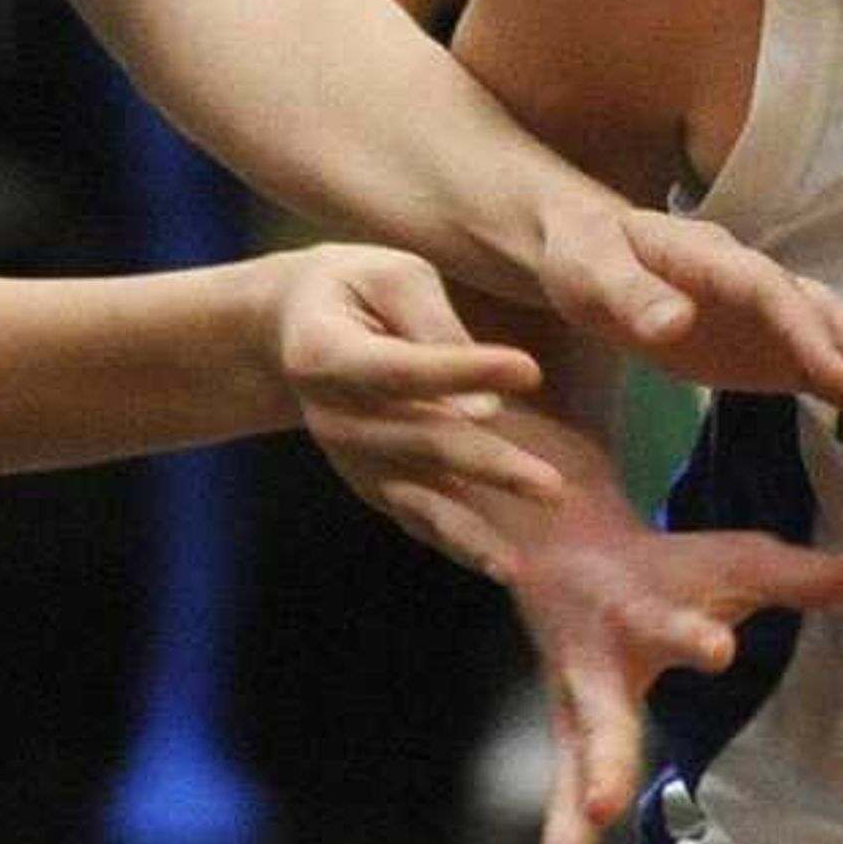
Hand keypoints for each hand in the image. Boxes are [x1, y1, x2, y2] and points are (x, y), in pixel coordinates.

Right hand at [273, 244, 560, 579]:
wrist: (291, 334)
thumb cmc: (356, 289)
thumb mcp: (389, 275)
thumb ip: (433, 325)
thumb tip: (486, 401)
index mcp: (327, 354)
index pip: (405, 368)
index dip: (465, 369)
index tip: (531, 368)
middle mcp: (334, 418)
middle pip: (421, 442)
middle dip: (489, 466)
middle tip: (551, 488)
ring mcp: (350, 460)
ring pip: (418, 496)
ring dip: (471, 531)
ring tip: (516, 565)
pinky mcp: (370, 483)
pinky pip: (415, 518)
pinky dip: (456, 545)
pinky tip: (498, 568)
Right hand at [515, 486, 842, 843]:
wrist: (557, 554)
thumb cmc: (664, 566)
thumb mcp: (734, 559)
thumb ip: (803, 574)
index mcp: (637, 615)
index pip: (668, 624)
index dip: (693, 636)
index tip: (719, 646)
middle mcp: (592, 676)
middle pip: (597, 723)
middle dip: (600, 764)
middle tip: (599, 806)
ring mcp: (571, 724)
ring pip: (561, 791)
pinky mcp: (567, 757)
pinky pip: (557, 826)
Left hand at [532, 200, 842, 425]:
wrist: (588, 253)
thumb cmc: (585, 258)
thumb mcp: (590, 273)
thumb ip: (629, 296)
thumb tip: (676, 323)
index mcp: (711, 256)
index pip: (766, 291)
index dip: (802, 330)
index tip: (833, 374)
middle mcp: (755, 282)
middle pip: (821, 311)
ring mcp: (769, 317)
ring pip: (835, 339)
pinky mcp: (770, 351)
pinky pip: (825, 371)